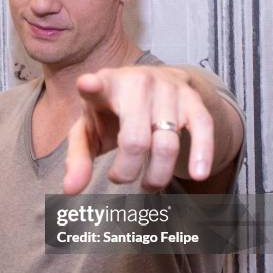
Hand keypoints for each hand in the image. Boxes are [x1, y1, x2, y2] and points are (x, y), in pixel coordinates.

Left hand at [63, 65, 213, 194]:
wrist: (153, 83)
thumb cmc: (112, 113)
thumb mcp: (90, 130)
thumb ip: (78, 158)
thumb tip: (70, 190)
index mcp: (105, 86)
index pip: (96, 85)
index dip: (91, 86)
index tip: (87, 84)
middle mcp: (137, 82)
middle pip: (135, 139)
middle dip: (127, 171)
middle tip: (120, 178)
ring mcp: (168, 89)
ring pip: (167, 143)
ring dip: (157, 175)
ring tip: (148, 184)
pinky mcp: (192, 98)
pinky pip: (202, 128)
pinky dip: (202, 154)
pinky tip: (199, 175)